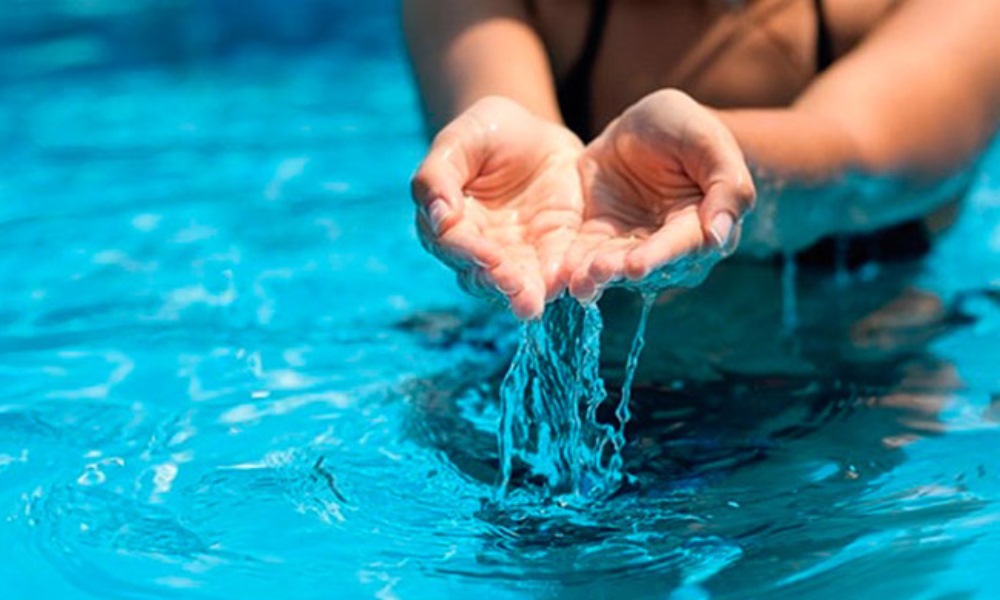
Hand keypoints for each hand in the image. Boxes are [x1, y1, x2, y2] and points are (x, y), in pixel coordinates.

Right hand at [411, 96, 583, 318]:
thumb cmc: (487, 131)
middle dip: (498, 282)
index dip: (468, 251)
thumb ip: (439, 175)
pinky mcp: (551, 253)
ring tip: (533, 303)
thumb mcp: (461, 139)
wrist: (536, 134)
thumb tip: (437, 217)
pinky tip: (568, 286)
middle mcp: (477, 247)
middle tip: (515, 288)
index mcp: (447, 221)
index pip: (453, 243)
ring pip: (514, 284)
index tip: (487, 256)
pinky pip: (554, 272)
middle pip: (481, 274)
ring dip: (523, 295)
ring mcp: (515, 256)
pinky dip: (560, 281)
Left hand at [564, 89, 755, 300]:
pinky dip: (573, 265)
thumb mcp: (706, 139)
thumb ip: (726, 184)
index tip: (636, 266)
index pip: (682, 246)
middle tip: (598, 271)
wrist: (639, 123)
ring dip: (595, 274)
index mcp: (700, 223)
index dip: (659, 256)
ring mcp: (630, 244)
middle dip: (620, 269)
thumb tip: (719, 236)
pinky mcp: (598, 239)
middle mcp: (667, 244)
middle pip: (645, 264)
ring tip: (578, 279)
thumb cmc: (683, 126)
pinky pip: (584, 255)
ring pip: (613, 266)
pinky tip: (560, 273)